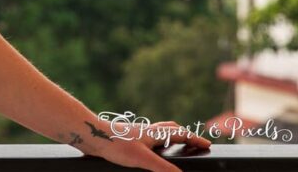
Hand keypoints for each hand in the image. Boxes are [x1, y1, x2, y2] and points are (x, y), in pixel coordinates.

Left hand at [84, 118, 211, 171]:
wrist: (89, 135)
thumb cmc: (115, 144)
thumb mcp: (143, 159)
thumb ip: (164, 168)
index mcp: (154, 133)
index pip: (180, 133)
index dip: (195, 138)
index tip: (207, 143)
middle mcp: (145, 131)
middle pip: (169, 129)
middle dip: (183, 135)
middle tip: (192, 143)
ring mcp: (134, 134)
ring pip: (156, 134)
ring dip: (167, 139)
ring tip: (173, 150)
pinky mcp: (124, 139)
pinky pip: (144, 140)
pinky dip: (152, 145)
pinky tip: (146, 154)